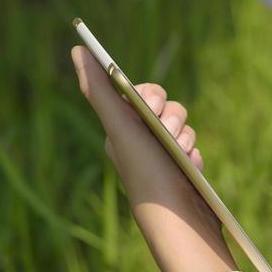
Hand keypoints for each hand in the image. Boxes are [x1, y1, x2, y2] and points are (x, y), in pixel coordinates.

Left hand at [70, 46, 238, 271]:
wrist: (178, 222)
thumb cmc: (145, 172)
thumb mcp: (120, 126)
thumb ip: (99, 89)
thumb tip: (78, 50)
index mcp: (119, 131)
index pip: (137, 93)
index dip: (149, 93)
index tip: (151, 101)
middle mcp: (138, 142)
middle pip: (164, 106)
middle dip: (172, 114)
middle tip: (168, 130)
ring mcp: (161, 157)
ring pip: (181, 124)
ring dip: (185, 134)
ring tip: (182, 153)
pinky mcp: (181, 170)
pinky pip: (193, 147)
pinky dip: (194, 153)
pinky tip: (191, 167)